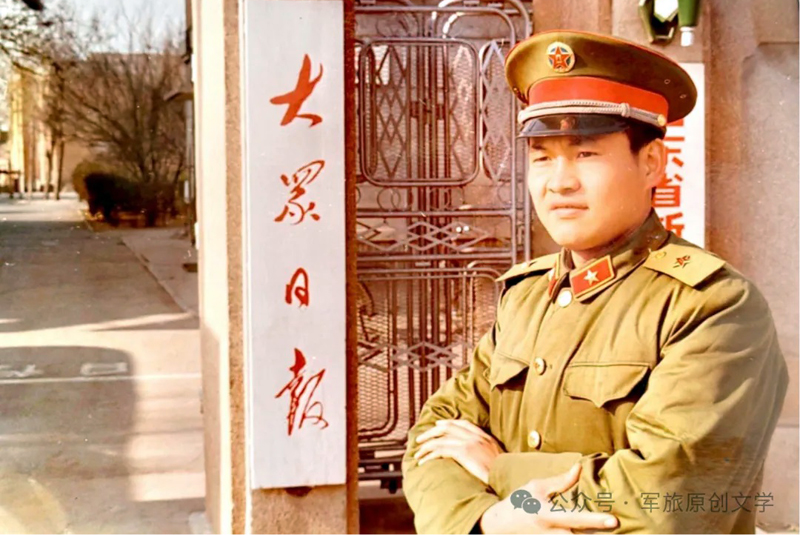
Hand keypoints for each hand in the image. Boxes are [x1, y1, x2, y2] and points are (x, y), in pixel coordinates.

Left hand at [413, 419, 503, 484]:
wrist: (509, 477)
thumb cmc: (504, 474)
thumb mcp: (498, 459)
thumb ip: (487, 453)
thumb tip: (477, 457)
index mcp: (485, 436)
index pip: (463, 424)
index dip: (449, 423)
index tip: (438, 425)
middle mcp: (476, 436)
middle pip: (448, 428)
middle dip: (432, 432)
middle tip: (421, 438)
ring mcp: (470, 443)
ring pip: (441, 439)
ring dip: (426, 446)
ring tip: (418, 453)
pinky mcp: (464, 452)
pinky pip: (440, 450)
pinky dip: (429, 456)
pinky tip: (423, 462)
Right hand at [480, 464, 617, 533]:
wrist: (499, 526)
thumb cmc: (519, 502)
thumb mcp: (537, 487)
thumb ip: (561, 481)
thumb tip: (580, 468)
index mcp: (547, 515)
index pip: (576, 519)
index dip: (596, 521)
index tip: (614, 520)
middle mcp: (551, 534)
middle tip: (621, 528)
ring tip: (611, 533)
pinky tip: (594, 533)